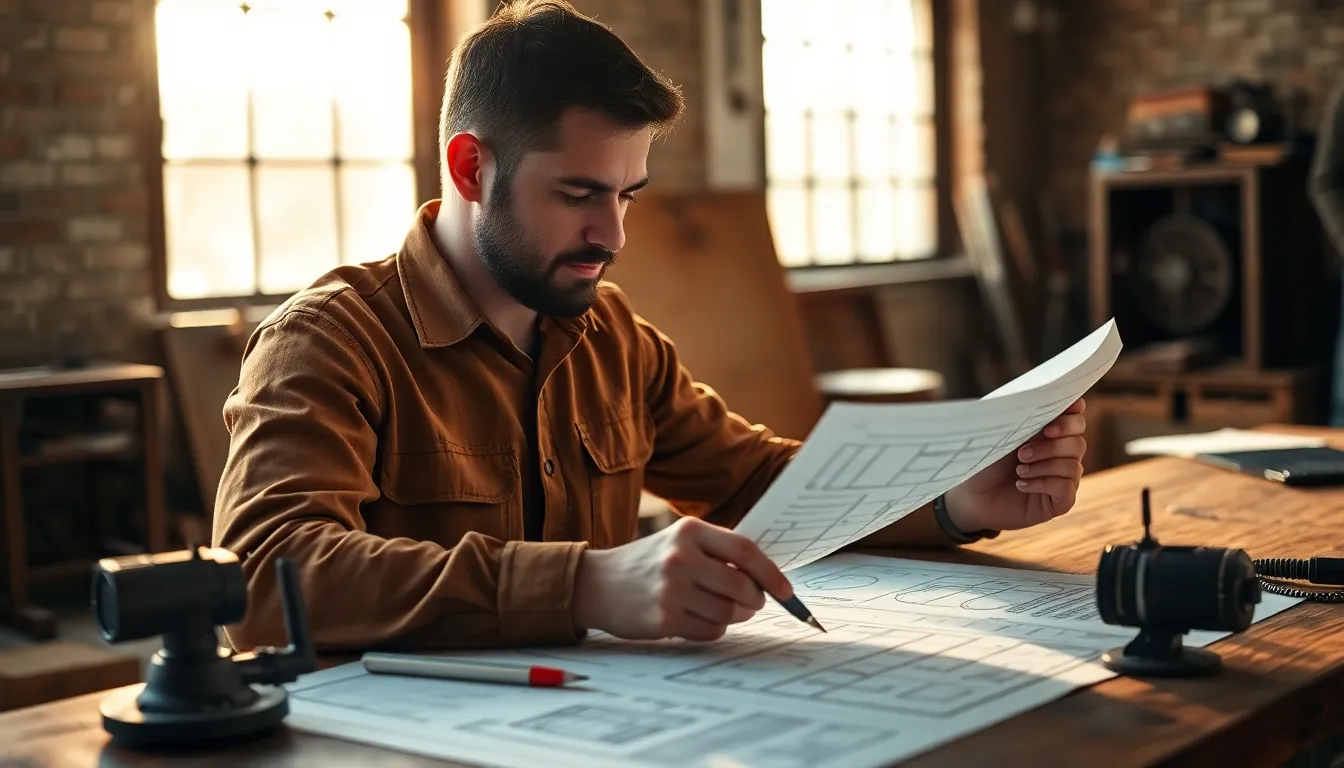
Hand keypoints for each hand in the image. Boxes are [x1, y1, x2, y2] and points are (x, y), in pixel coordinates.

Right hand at [572, 517, 790, 640]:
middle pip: (742, 586)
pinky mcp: (664, 618)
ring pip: (729, 612)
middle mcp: (680, 557)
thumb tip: (767, 577)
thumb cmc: (647, 563)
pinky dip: (713, 628)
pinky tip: (695, 618)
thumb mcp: (678, 542)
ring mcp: (671, 589)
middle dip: (754, 600)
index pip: (745, 550)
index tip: (786, 590)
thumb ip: (718, 552)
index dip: (771, 573)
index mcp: (689, 530)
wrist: (596, 584)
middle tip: (751, 603)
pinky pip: (711, 630)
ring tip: (717, 608)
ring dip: (733, 616)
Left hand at [943, 397, 1087, 533]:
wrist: (973, 497)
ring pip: (1073, 465)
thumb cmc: (985, 463)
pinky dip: (1042, 483)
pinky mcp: (1061, 501)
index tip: (1050, 424)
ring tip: (1018, 471)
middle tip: (1021, 452)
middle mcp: (1061, 453)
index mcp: (1049, 431)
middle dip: (1050, 446)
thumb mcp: (1000, 436)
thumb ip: (1020, 417)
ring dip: (1042, 466)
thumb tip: (1036, 399)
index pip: (1076, 417)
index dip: (1071, 416)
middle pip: (1078, 442)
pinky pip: (1066, 487)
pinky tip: (1021, 485)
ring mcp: (1063, 478)